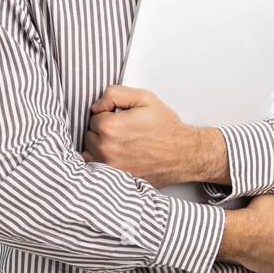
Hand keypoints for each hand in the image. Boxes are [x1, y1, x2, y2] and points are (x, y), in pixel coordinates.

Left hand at [81, 85, 215, 188]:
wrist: (183, 153)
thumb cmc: (165, 127)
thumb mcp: (144, 98)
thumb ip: (114, 94)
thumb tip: (96, 106)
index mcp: (111, 127)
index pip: (94, 116)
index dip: (107, 114)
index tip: (121, 117)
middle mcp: (107, 149)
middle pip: (90, 134)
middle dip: (102, 130)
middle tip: (123, 130)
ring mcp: (110, 166)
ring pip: (90, 151)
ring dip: (100, 145)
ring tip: (120, 143)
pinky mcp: (116, 178)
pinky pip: (95, 168)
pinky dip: (101, 161)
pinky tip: (116, 156)